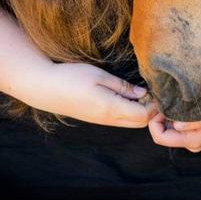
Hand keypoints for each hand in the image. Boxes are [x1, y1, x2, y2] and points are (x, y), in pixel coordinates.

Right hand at [26, 62, 157, 127]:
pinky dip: (130, 112)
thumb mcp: (99, 76)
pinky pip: (120, 121)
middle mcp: (108, 119)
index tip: (156, 90)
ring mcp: (102, 121)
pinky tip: (127, 97)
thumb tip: (143, 94)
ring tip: (140, 93)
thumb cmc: (71, 77)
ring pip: (130, 123)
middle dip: (151, 110)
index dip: (154, 105)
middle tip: (151, 91)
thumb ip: (123, 86)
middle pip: (140, 123)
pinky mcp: (97, 119)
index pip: (143, 115)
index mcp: (111, 108)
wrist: (44, 88)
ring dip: (140, 112)